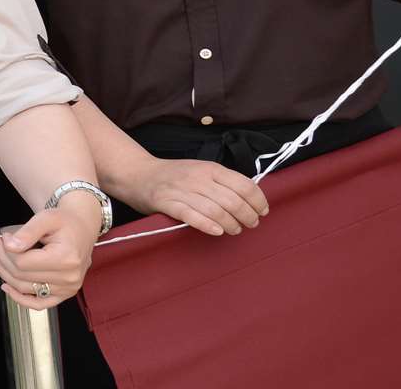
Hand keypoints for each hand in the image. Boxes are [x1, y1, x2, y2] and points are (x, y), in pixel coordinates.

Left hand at [0, 197, 99, 309]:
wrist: (82, 228)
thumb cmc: (65, 222)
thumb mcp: (47, 218)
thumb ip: (27, 232)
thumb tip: (9, 246)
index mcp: (66, 258)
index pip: (23, 262)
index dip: (5, 251)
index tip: (1, 238)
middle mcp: (69, 278)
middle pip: (21, 276)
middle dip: (2, 260)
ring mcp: (67, 289)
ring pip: (25, 288)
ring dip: (5, 274)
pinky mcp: (65, 294)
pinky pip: (39, 303)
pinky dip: (20, 299)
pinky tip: (6, 286)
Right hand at [121, 157, 267, 236]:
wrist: (138, 174)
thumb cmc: (173, 176)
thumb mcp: (200, 170)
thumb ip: (222, 182)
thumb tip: (250, 199)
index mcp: (210, 168)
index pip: (243, 184)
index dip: (257, 200)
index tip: (263, 211)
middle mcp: (198, 177)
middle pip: (232, 199)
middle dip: (247, 215)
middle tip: (251, 224)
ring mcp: (182, 190)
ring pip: (215, 209)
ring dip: (231, 223)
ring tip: (236, 230)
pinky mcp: (167, 203)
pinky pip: (191, 215)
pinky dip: (207, 225)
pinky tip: (217, 232)